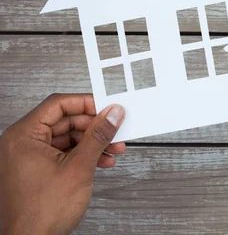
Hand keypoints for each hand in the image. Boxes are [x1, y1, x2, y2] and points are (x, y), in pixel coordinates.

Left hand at [0, 94, 125, 234]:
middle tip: (115, 131)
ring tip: (113, 150)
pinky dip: (82, 156)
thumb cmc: (40, 213)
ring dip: (92, 143)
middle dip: (94, 128)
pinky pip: (63, 153)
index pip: (58, 105)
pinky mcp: (35, 170)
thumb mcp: (79, 167)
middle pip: (65, 121)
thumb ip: (98, 136)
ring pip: (67, 138)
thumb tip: (112, 114)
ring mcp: (27, 157)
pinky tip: (100, 162)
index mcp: (24, 136)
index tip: (107, 108)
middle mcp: (22, 143)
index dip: (86, 104)